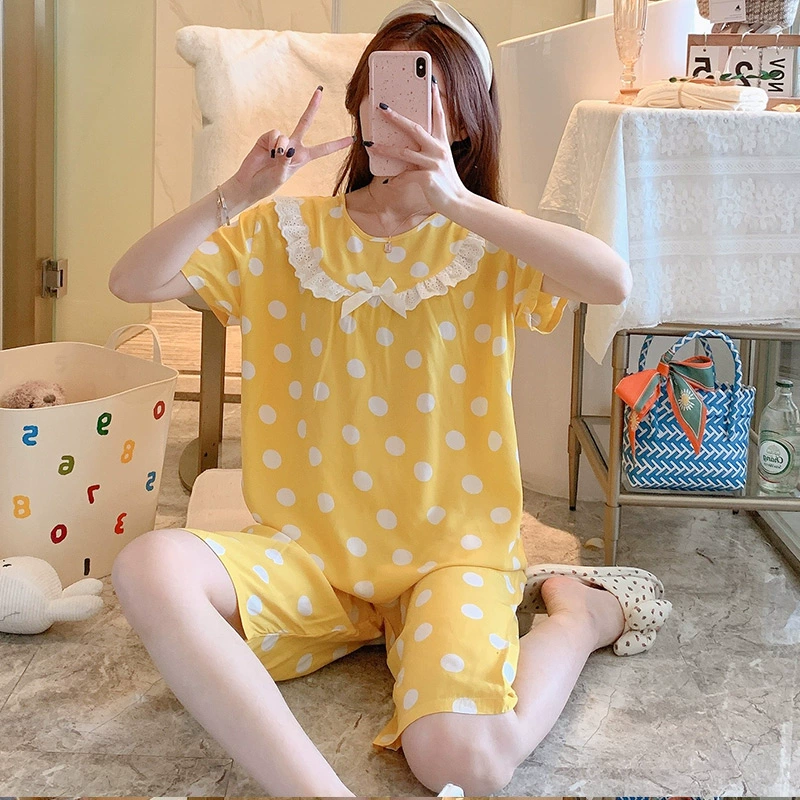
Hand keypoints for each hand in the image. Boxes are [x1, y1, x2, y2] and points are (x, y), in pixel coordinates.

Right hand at [230, 87, 353, 206]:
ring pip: (284, 135)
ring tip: (274, 158)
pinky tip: (267, 152)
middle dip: (312, 107)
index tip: (352, 139)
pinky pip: (274, 134)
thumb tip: (288, 147)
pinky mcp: (267, 138)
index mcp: (303, 158)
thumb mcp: (281, 176)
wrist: (249, 183)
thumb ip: (286, 161)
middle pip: (305, 122)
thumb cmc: (267, 184)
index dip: (337, 144)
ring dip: (279, 148)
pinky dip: (271, 144)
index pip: (323, 149)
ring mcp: (280, 141)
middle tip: (320, 91)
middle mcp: (293, 146)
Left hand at [368, 81, 469, 213]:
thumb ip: (426, 153)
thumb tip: (406, 148)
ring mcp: (433, 163)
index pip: (439, 116)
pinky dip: (396, 180)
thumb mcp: (439, 163)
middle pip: (414, 128)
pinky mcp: (428, 177)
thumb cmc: (446, 183)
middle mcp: (438, 149)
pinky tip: (390, 182)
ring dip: (385, 149)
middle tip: (382, 107)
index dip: (435, 99)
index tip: (430, 83)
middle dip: (396, 117)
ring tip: (371, 146)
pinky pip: (406, 176)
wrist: (458, 202)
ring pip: (404, 152)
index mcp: (442, 143)